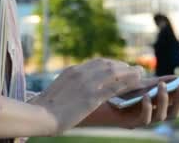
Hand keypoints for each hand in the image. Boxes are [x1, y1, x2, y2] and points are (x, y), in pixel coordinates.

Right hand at [28, 58, 143, 135]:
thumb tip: (73, 88)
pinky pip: (115, 87)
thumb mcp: (56, 90)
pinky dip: (127, 83)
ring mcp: (87, 84)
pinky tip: (136, 83)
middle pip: (108, 64)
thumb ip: (67, 85)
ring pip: (114, 73)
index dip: (110, 64)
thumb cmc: (43, 108)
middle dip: (122, 66)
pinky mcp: (92, 97)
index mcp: (72, 71)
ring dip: (129, 72)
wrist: (38, 115)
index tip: (118, 66)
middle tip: (132, 68)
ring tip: (140, 73)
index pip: (96, 63)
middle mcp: (82, 73)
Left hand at [79, 76, 178, 128]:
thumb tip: (154, 75)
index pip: (178, 92)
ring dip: (165, 100)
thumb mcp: (127, 81)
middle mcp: (151, 109)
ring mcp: (142, 117)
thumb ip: (141, 80)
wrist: (83, 102)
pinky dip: (147, 107)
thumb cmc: (104, 89)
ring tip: (163, 87)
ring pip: (163, 115)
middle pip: (176, 107)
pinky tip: (146, 97)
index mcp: (154, 96)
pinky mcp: (130, 123)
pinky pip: (144, 119)